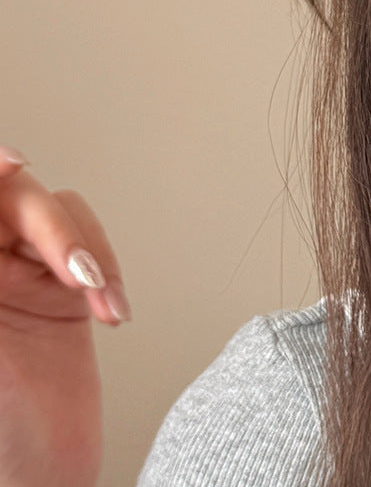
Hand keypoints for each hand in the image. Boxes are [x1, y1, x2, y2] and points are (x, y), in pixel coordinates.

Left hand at [0, 146, 129, 486]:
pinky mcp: (63, 291)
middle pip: (14, 197)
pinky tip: (108, 307)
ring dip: (89, 252)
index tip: (13, 165)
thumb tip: (1, 181)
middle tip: (70, 264)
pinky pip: (92, 248)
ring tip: (93, 296)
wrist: (40, 483)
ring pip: (60, 215)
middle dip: (53, 229)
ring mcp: (20, 277)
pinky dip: (110, 272)